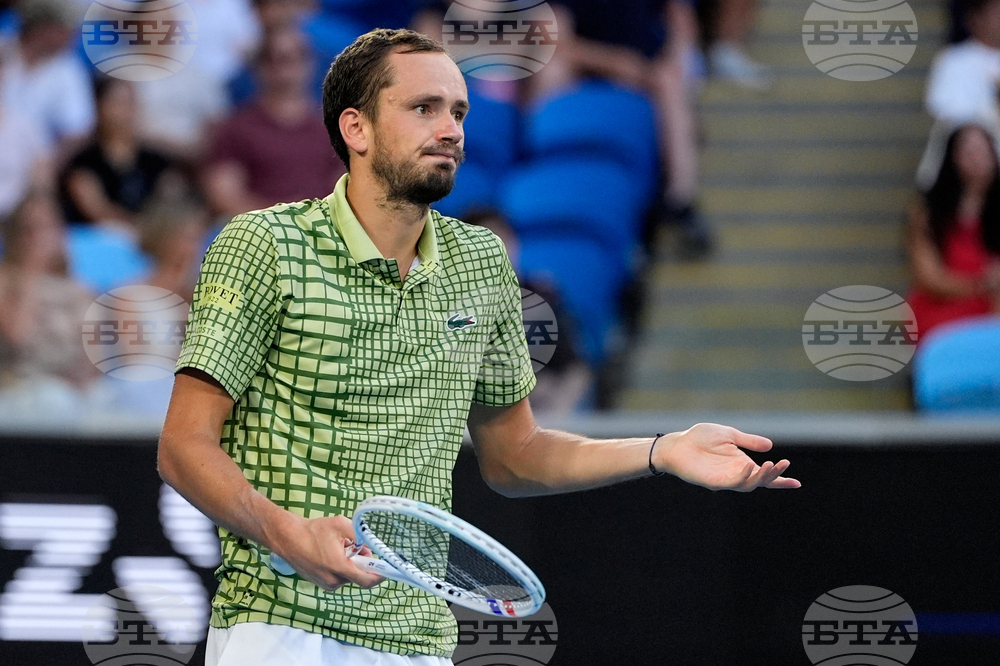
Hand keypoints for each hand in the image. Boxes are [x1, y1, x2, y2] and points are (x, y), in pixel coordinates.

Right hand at [273, 515, 383, 590]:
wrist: (287, 538)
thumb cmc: (312, 530)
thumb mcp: (340, 524)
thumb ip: (360, 534)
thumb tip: (372, 543)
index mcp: (339, 568)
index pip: (367, 580)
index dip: (380, 575)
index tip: (388, 568)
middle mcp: (333, 581)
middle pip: (359, 575)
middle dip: (362, 561)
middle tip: (356, 545)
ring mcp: (326, 584)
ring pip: (349, 575)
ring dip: (350, 562)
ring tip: (340, 546)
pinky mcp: (321, 584)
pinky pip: (339, 577)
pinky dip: (341, 566)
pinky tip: (331, 553)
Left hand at [654, 423, 799, 490]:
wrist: (677, 444)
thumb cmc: (699, 438)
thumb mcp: (728, 435)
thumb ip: (748, 441)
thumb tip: (770, 445)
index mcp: (741, 463)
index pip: (763, 474)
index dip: (780, 478)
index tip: (797, 483)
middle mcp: (736, 473)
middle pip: (760, 480)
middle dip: (774, 475)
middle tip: (783, 464)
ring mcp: (725, 479)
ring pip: (749, 484)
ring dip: (761, 476)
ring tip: (769, 465)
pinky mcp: (714, 481)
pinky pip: (732, 482)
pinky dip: (743, 477)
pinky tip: (750, 467)